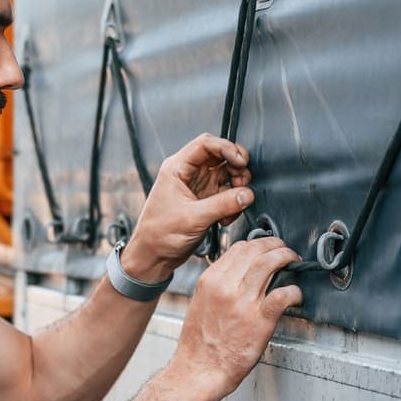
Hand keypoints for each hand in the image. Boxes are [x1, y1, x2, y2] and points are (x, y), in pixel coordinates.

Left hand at [120, 134, 252, 283]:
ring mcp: (198, 187)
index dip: (227, 148)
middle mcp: (188, 174)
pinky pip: (227, 194)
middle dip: (236, 167)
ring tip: (237, 201)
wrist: (154, 257)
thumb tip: (247, 194)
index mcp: (177, 168)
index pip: (206, 144)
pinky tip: (226, 218)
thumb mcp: (193, 218)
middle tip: (242, 181)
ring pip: (226, 174)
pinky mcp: (206, 201)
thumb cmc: (159, 235)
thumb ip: (223, 204)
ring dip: (237, 186)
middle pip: (220, 156)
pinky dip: (233, 203)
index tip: (240, 161)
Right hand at [168, 237, 301, 400]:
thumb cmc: (200, 344)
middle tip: (284, 250)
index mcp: (210, 281)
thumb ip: (218, 286)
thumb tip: (238, 274)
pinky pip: (282, 294)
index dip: (257, 244)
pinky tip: (296, 294)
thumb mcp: (201, 303)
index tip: (266, 249)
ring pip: (268, 263)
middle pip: (255, 250)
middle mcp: (225, 287)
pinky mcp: (259, 320)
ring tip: (293, 260)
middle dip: (274, 244)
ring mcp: (243, 302)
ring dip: (285, 256)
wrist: (200, 370)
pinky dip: (294, 291)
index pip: (238, 248)